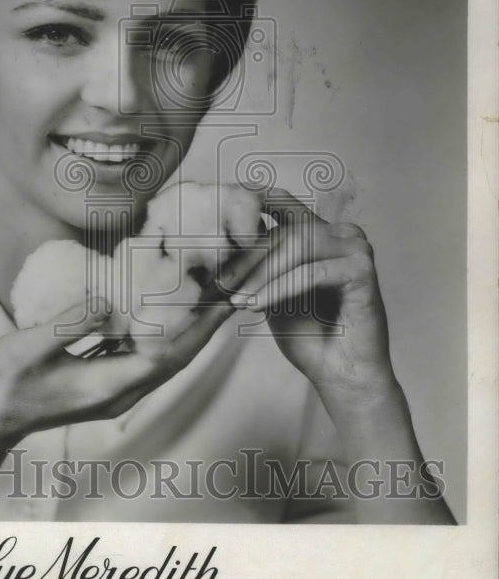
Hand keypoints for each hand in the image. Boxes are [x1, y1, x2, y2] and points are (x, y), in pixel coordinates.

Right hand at [0, 293, 236, 444]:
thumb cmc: (4, 382)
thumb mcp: (30, 346)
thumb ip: (69, 323)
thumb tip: (108, 301)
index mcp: (106, 386)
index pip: (166, 357)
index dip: (197, 330)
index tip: (219, 302)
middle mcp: (119, 393)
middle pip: (174, 360)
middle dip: (203, 328)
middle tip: (228, 292)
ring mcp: (113, 392)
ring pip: (162, 361)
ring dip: (186, 332)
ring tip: (204, 299)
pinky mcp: (104, 386)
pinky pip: (143, 359)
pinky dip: (161, 336)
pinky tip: (162, 314)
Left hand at [221, 188, 395, 404]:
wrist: (341, 374)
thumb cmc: (308, 334)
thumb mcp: (271, 291)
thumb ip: (255, 265)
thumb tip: (216, 243)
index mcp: (322, 232)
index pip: (283, 205)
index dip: (250, 213)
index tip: (217, 236)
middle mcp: (343, 233)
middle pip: (286, 229)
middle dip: (249, 257)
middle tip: (221, 282)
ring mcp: (356, 248)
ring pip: (297, 246)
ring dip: (261, 273)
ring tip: (237, 298)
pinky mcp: (363, 270)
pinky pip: (311, 273)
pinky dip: (278, 289)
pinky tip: (255, 305)